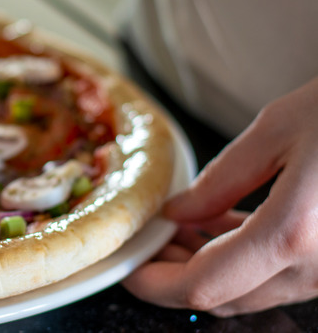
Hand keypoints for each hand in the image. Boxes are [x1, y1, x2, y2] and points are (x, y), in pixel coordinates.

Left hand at [124, 77, 317, 315]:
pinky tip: (217, 225)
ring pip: (250, 290)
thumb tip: (180, 212)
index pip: (202, 284)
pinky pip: (279, 275)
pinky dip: (239, 260)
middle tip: (146, 242)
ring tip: (173, 228)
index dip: (154, 283)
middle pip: (223, 296)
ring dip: (204, 266)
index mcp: (293, 235)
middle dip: (173, 275)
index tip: (127, 266)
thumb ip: (222, 178)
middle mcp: (317, 267)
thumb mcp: (277, 129)